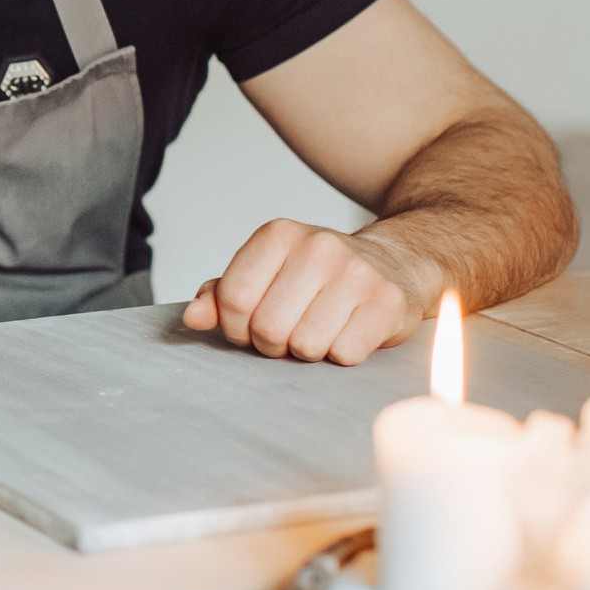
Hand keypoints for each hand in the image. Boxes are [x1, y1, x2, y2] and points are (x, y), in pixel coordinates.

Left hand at [180, 219, 433, 365]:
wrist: (396, 264)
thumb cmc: (319, 277)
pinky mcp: (386, 302)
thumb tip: (192, 318)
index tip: (251, 326)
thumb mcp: (267, 273)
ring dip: (308, 351)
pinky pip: (343, 355)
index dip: (236, 327)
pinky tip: (349, 332)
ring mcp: (355, 273)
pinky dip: (341, 355)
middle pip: (267, 327)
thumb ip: (223, 294)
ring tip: (321, 329)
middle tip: (290, 331)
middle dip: (272, 343)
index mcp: (278, 235)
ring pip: (304, 346)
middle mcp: (318, 246)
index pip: (233, 298)